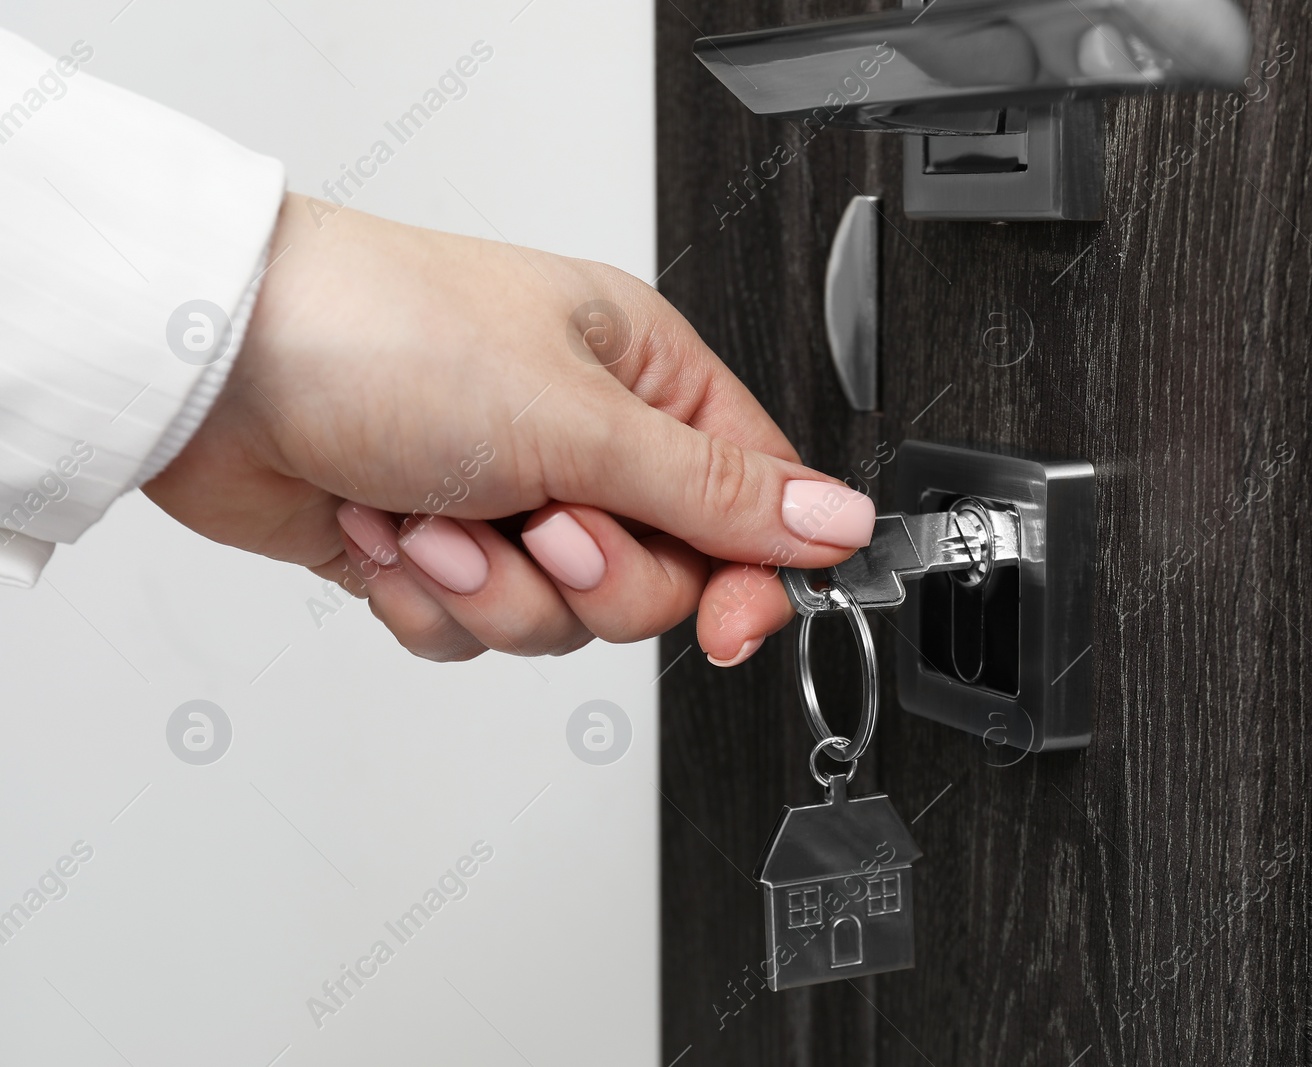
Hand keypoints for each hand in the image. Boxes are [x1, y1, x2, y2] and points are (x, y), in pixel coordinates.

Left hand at [143, 194, 873, 662]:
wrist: (213, 365)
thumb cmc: (384, 333)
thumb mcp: (580, 417)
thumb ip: (718, 490)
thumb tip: (838, 520)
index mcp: (641, 380)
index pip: (748, 502)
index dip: (749, 576)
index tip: (732, 626)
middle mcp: (582, 440)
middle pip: (656, 581)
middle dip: (586, 573)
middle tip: (537, 521)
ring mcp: (506, 498)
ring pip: (562, 620)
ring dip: (490, 586)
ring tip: (435, 513)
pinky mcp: (437, 550)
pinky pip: (474, 630)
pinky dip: (427, 599)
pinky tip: (389, 532)